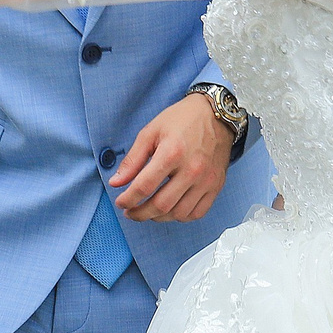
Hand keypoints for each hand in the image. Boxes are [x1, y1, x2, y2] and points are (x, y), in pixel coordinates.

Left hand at [110, 92, 234, 223]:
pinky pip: (197, 213)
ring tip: (148, 211)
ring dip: (159, 217)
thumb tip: (116, 183)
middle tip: (130, 212)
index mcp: (172, 153)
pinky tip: (170, 209)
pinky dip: (181, 217)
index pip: (144, 186)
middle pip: (161, 205)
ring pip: (179, 214)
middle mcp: (192, 169)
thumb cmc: (182, 120)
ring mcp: (206, 180)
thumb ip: (132, 160)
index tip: (120, 202)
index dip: (128, 199)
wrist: (216, 115)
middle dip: (140, 213)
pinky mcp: (216, 186)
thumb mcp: (150, 132)